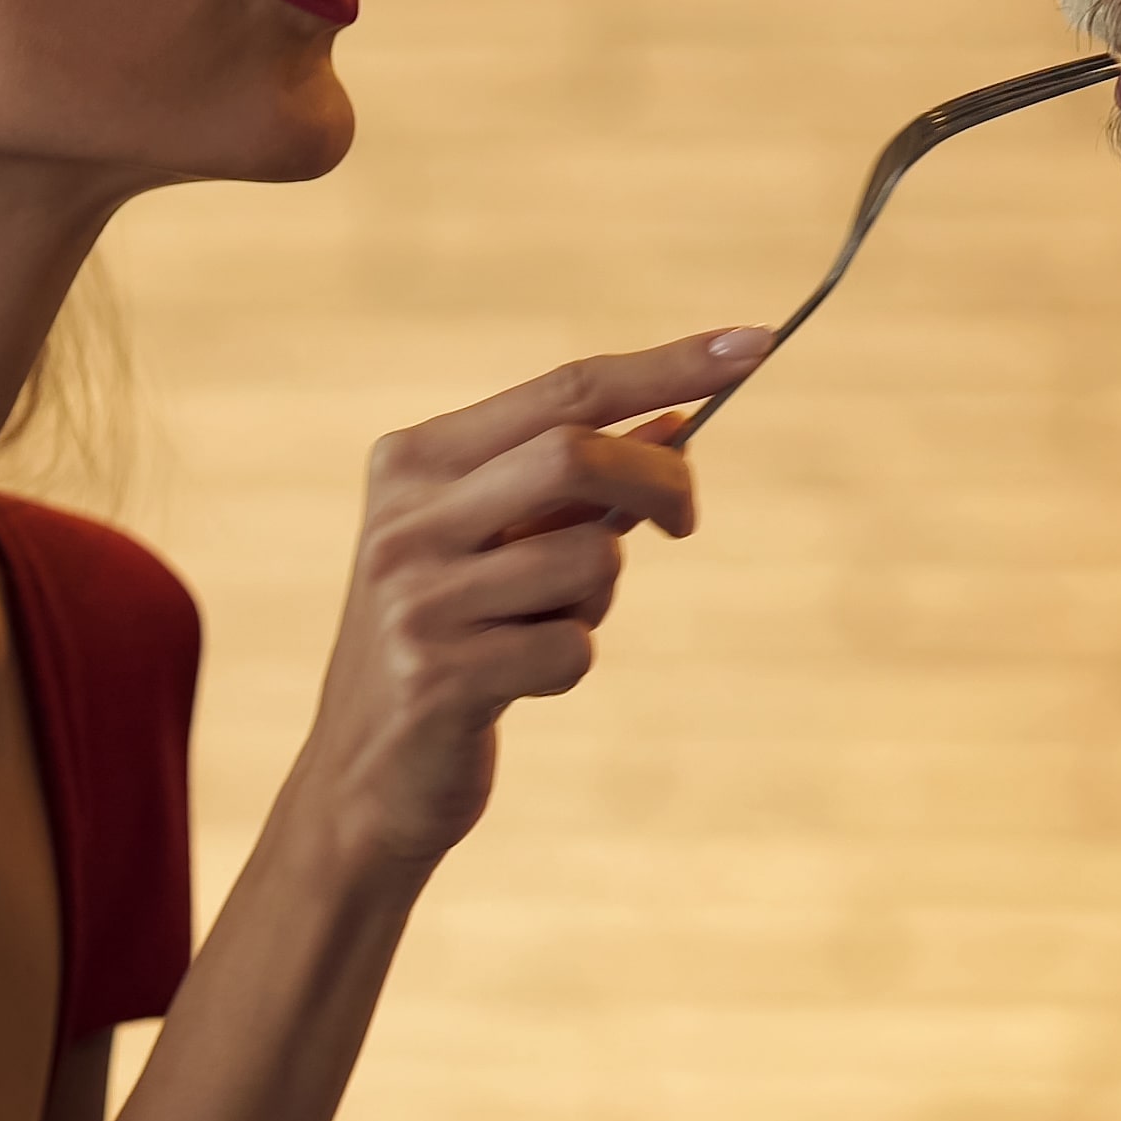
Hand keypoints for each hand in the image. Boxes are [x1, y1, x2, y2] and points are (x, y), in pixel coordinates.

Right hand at [285, 329, 771, 879]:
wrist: (362, 778)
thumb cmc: (450, 644)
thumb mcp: (499, 547)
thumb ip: (577, 487)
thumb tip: (679, 422)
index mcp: (413, 462)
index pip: (563, 389)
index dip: (668, 365)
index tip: (758, 342)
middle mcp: (405, 519)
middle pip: (576, 454)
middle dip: (659, 484)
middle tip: (683, 525)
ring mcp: (416, 597)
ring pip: (589, 561)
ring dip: (596, 601)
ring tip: (542, 628)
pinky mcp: (438, 676)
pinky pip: (571, 650)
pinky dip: (568, 665)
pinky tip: (516, 684)